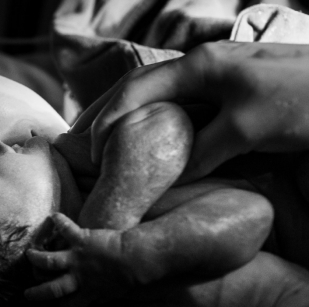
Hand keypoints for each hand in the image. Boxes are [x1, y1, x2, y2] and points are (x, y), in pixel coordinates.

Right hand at [24, 213, 134, 306]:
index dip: (63, 305)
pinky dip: (59, 221)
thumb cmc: (132, 278)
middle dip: (38, 292)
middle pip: (52, 289)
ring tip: (28, 255)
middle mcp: (78, 278)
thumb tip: (102, 300)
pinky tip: (53, 217)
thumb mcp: (117, 292)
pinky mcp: (80, 240)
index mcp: (89, 292)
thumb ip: (105, 296)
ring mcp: (76, 259)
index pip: (71, 305)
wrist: (134, 261)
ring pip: (48, 261)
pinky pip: (66, 229)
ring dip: (37, 258)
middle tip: (27, 293)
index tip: (59, 304)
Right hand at [73, 42, 308, 181]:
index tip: (92, 151)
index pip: (136, 89)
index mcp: (200, 66)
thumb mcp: (246, 130)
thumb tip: (170, 178)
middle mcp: (203, 68)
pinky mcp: (231, 97)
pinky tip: (151, 144)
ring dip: (130, 120)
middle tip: (81, 142)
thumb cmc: (302, 100)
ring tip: (105, 143)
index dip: (108, 119)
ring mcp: (217, 80)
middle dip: (107, 114)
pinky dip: (160, 128)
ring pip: (160, 100)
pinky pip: (184, 112)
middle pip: (140, 88)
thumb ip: (202, 151)